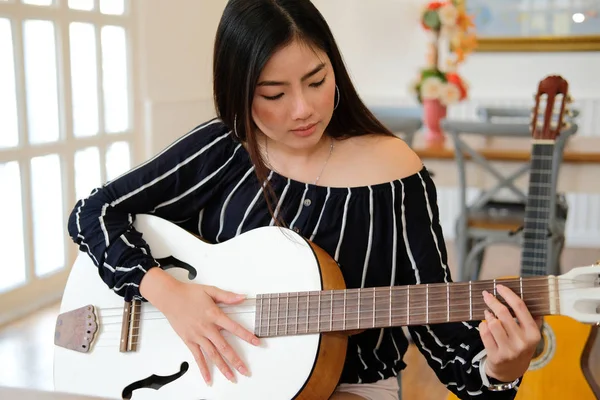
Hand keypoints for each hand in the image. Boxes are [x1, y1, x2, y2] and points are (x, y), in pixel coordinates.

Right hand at [140, 268, 259, 384]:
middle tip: (246, 371)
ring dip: (223, 367)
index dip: (246, 336)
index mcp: (214, 315)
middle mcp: (206, 328)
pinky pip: (197, 357)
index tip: (257, 343)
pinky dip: (203, 369)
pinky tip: (208, 378)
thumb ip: (227, 296)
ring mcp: (197, 336)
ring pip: (212, 355)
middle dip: (236, 360)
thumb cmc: (189, 293)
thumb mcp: (210, 290)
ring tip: (232, 377)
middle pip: (224, 347)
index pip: (234, 328)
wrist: (170, 297)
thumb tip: (242, 297)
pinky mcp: (189, 340)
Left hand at [478, 284, 542, 382]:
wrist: (511, 371)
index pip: (520, 307)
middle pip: (504, 313)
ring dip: (488, 315)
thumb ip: (530, 317)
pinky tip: (484, 324)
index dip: (508, 294)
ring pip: (493, 323)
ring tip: (488, 313)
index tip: (499, 286)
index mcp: (534, 334)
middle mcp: (523, 342)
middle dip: (493, 301)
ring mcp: (509, 350)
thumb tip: (523, 293)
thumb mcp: (530, 334)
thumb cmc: (520, 346)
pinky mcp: (496, 356)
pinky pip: (485, 333)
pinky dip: (482, 326)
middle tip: (486, 295)